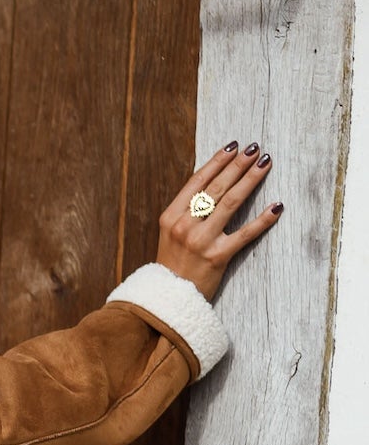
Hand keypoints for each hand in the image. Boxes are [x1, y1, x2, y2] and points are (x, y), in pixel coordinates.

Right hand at [158, 140, 282, 299]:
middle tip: (255, 149)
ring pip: (230, 203)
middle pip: (216, 188)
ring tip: (264, 164)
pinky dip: (262, 220)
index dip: (217, 161)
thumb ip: (188, 210)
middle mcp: (185, 225)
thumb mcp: (171, 232)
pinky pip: (245, 234)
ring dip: (250, 181)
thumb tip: (213, 182)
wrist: (168, 298)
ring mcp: (201, 241)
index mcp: (171, 216)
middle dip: (238, 165)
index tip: (233, 146)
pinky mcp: (218, 257)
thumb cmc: (173, 263)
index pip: (197, 181)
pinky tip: (276, 206)